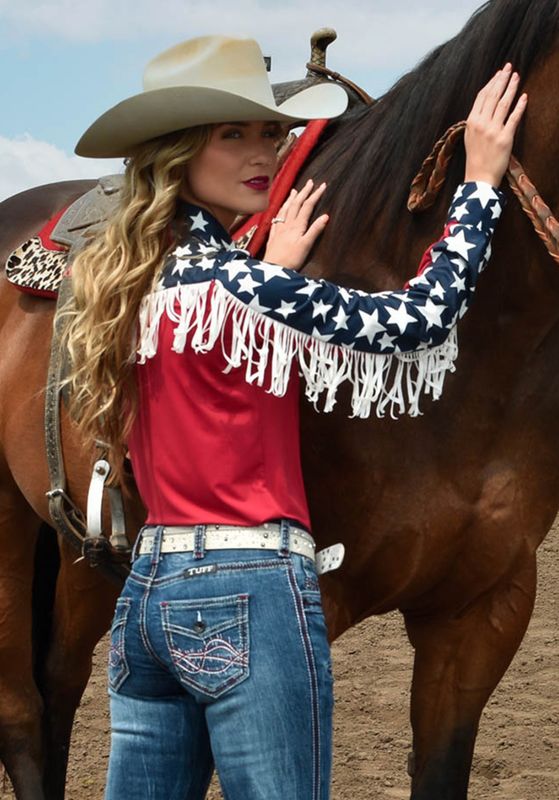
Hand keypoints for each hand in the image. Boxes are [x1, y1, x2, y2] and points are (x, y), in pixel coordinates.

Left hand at [264, 180, 328, 269]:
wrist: (273, 269)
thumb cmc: (291, 260)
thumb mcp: (306, 246)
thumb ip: (315, 230)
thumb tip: (325, 216)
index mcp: (297, 226)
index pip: (307, 206)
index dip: (315, 195)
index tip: (322, 185)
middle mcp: (287, 224)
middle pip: (296, 204)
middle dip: (304, 192)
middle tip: (310, 182)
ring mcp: (278, 229)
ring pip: (285, 209)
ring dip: (291, 198)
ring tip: (294, 190)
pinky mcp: (272, 235)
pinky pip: (276, 218)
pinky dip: (280, 210)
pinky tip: (280, 209)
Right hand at [464, 63, 526, 186]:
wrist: (479, 177)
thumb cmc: (475, 158)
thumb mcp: (469, 137)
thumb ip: (476, 120)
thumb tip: (485, 105)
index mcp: (471, 122)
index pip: (482, 97)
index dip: (491, 83)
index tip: (499, 73)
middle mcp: (481, 124)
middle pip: (493, 96)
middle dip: (502, 79)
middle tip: (509, 67)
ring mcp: (493, 131)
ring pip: (503, 103)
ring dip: (511, 88)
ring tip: (517, 77)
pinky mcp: (505, 138)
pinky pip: (514, 118)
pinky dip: (520, 106)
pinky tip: (524, 97)